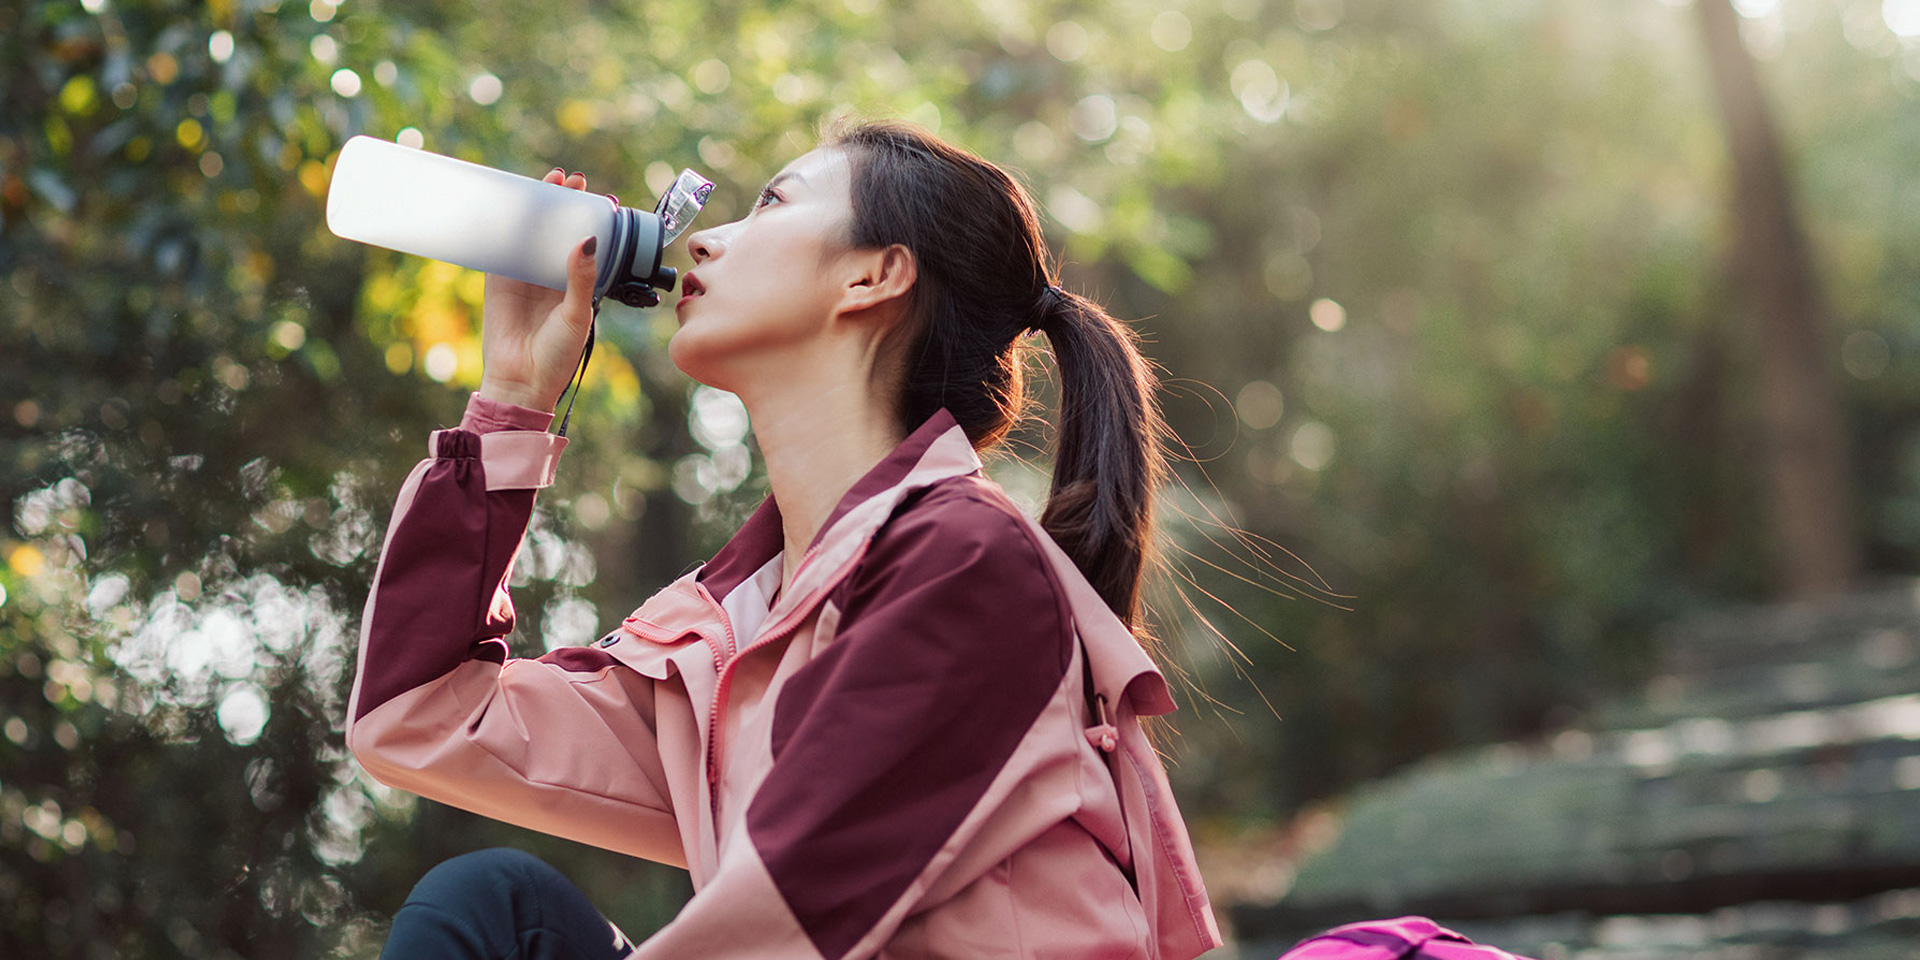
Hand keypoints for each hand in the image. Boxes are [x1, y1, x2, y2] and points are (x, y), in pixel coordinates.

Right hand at [476, 168, 600, 411]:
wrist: (520, 381)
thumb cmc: (557, 355)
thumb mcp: (577, 313)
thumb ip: (581, 278)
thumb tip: (588, 239)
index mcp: (578, 285)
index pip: (587, 243)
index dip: (591, 219)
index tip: (599, 196)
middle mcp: (552, 276)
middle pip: (558, 230)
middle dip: (565, 204)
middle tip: (572, 180)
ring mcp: (525, 275)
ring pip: (531, 232)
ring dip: (538, 207)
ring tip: (549, 180)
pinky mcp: (499, 279)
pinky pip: (501, 245)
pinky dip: (504, 224)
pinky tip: (510, 202)